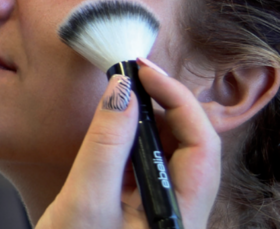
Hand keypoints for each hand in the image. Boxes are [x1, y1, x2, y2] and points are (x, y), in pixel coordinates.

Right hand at [36, 58, 220, 228]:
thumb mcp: (85, 200)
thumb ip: (105, 144)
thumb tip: (122, 91)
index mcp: (179, 214)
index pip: (201, 144)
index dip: (176, 99)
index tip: (142, 72)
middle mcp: (181, 211)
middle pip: (194, 145)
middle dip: (167, 103)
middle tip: (133, 74)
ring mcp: (165, 209)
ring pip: (175, 151)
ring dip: (152, 118)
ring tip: (124, 93)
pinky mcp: (146, 206)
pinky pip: (154, 162)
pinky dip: (137, 137)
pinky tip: (117, 124)